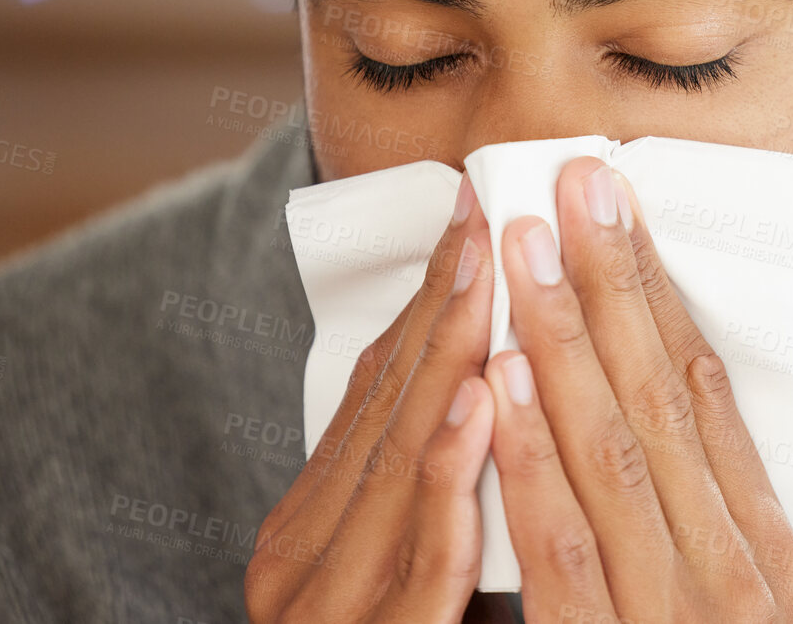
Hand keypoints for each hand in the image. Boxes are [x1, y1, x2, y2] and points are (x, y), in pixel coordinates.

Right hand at [246, 174, 502, 621]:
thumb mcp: (403, 551)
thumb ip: (430, 477)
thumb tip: (486, 370)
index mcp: (311, 527)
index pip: (378, 394)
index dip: (434, 301)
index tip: (481, 213)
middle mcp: (300, 560)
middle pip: (387, 413)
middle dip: (448, 307)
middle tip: (492, 208)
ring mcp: (323, 609)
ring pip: (397, 470)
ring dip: (448, 363)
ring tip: (489, 273)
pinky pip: (417, 563)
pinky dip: (448, 480)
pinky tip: (483, 407)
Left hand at [481, 157, 792, 622]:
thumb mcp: (703, 578)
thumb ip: (686, 487)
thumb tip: (647, 350)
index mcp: (773, 554)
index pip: (711, 391)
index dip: (658, 288)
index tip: (612, 201)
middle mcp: (744, 585)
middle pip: (668, 403)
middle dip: (610, 286)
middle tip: (568, 185)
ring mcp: (683, 623)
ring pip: (616, 458)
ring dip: (564, 345)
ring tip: (524, 254)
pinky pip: (562, 548)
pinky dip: (528, 458)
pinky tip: (498, 381)